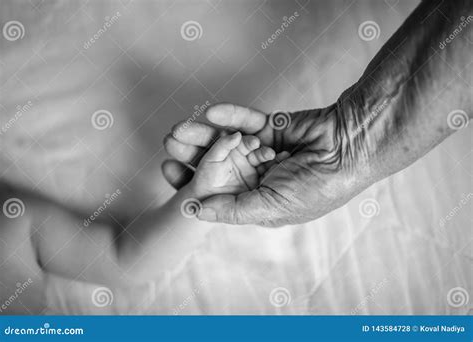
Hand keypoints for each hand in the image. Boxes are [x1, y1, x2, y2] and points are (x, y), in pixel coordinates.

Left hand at [163, 103, 362, 226]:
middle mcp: (257, 175)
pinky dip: (230, 117)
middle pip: (216, 163)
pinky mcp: (270, 127)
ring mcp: (263, 150)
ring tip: (179, 126)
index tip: (166, 170)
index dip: (190, 182)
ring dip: (203, 132)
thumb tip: (194, 211)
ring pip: (226, 140)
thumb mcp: (272, 207)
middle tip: (168, 141)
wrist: (352, 148)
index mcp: (256, 199)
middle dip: (192, 153)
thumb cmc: (318, 186)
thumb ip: (233, 210)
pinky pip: (245, 120)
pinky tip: (211, 113)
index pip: (216, 191)